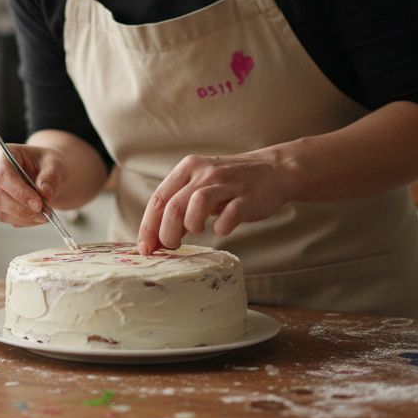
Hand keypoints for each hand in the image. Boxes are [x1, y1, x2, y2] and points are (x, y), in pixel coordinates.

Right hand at [0, 142, 66, 227]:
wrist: (46, 173)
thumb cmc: (47, 164)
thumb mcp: (55, 164)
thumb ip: (50, 176)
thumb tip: (44, 193)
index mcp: (1, 154)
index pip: (2, 175)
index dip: (19, 191)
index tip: (38, 204)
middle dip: (21, 209)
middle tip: (44, 213)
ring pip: (0, 211)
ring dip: (24, 217)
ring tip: (45, 215)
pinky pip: (7, 219)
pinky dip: (25, 221)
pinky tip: (38, 216)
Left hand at [135, 148, 299, 253]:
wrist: (273, 170)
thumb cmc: (229, 184)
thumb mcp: (199, 185)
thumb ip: (178, 206)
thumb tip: (155, 239)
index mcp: (187, 169)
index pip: (158, 199)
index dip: (148, 227)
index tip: (144, 248)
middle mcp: (204, 173)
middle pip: (173, 205)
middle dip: (166, 233)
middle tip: (170, 247)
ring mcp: (226, 184)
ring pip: (197, 204)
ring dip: (191, 225)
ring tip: (197, 232)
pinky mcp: (247, 197)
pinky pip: (230, 214)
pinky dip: (222, 226)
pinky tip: (221, 229)